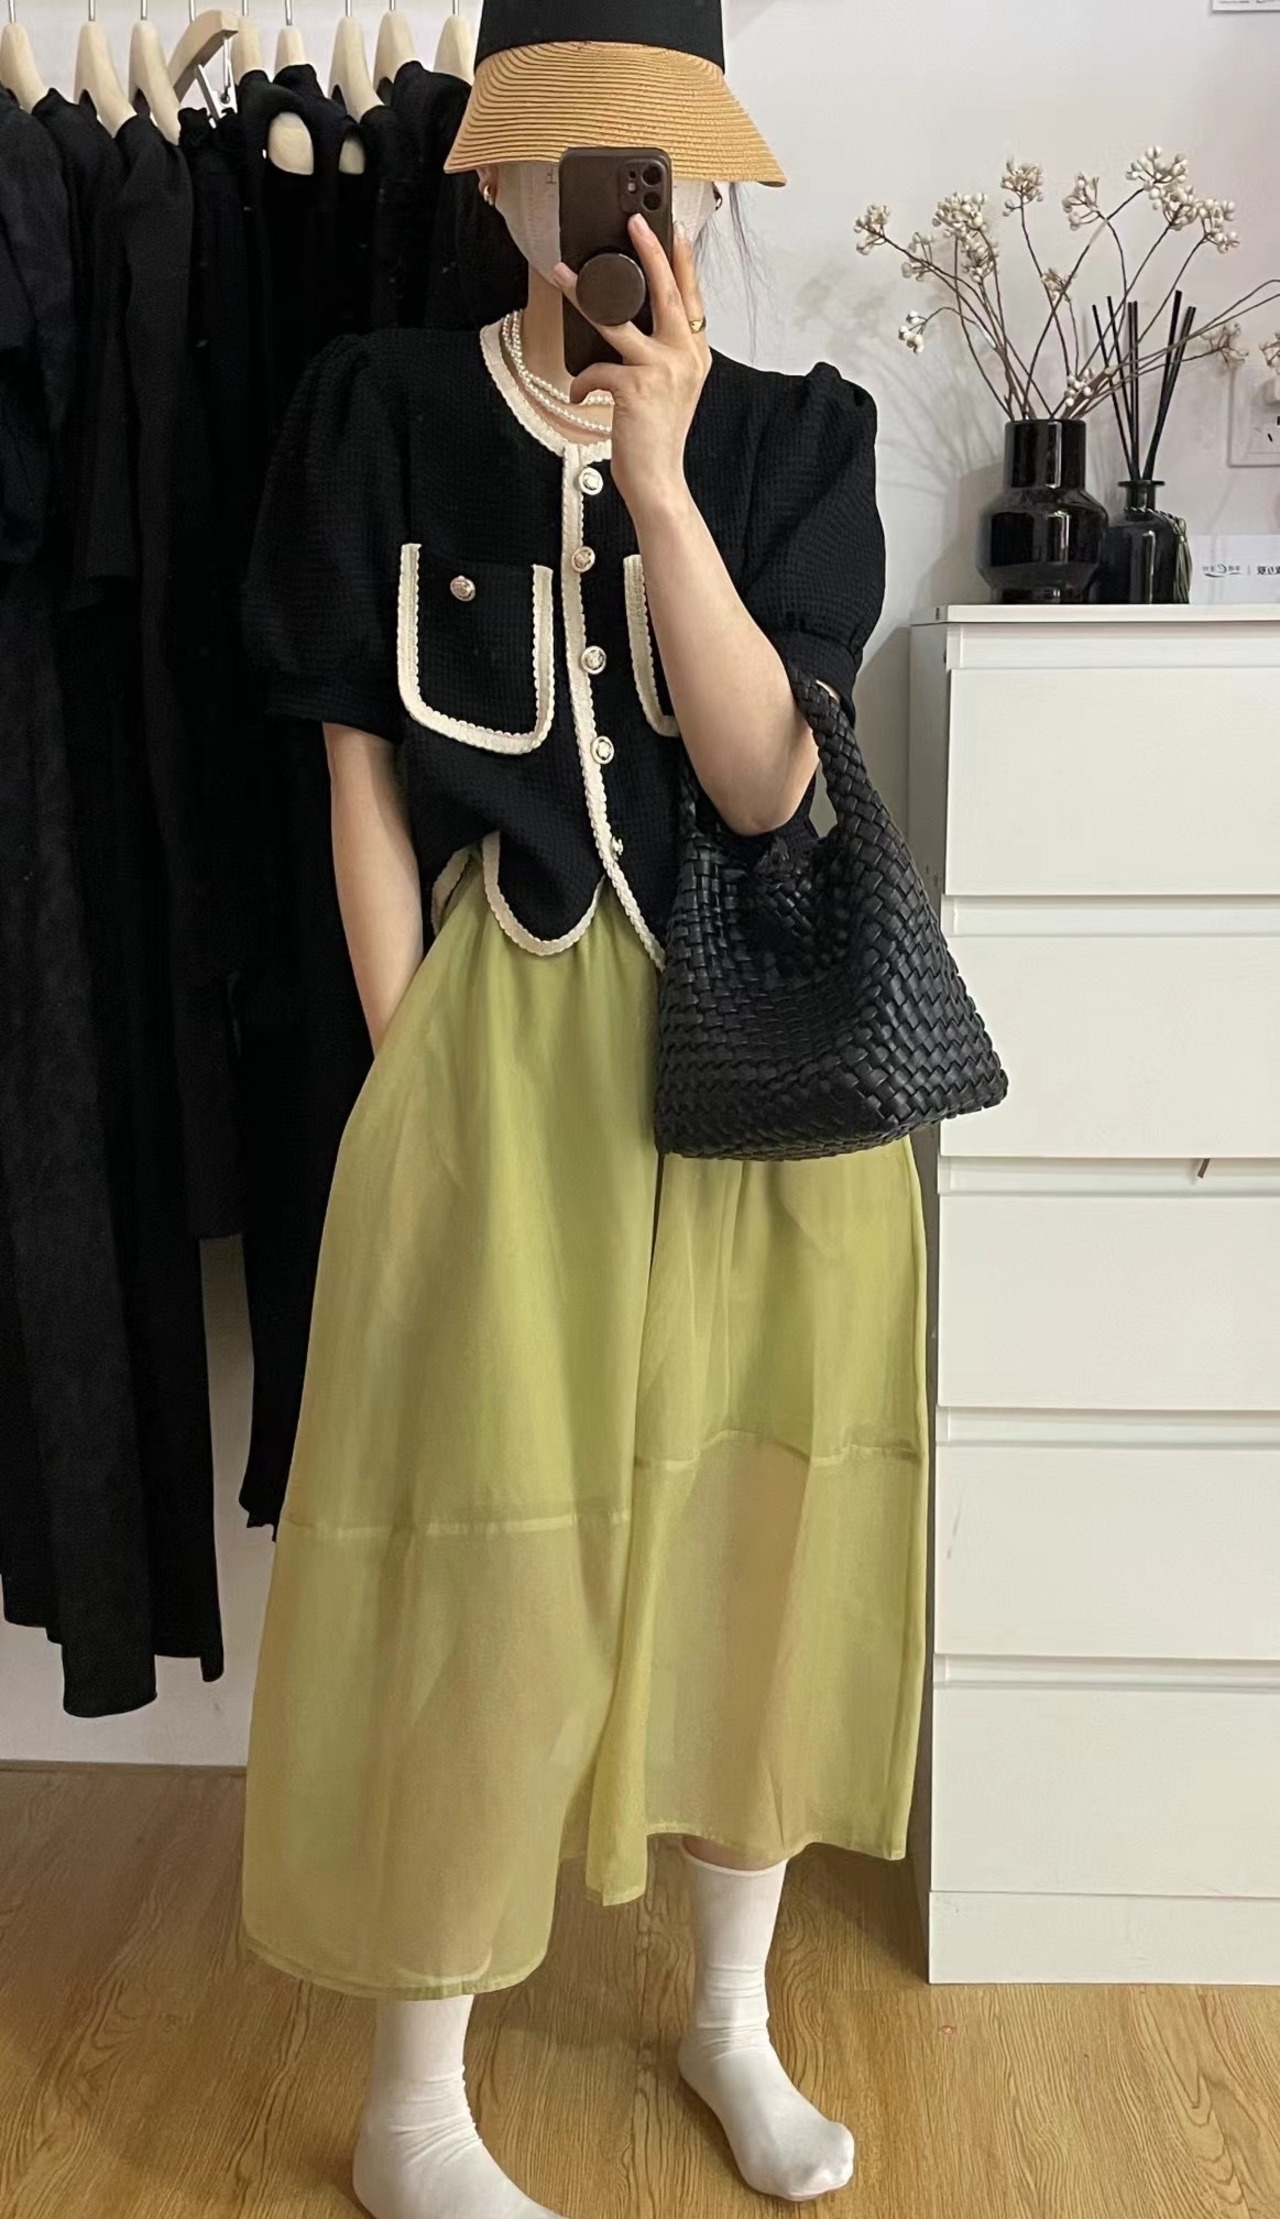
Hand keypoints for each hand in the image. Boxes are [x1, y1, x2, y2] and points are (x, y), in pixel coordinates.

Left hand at [552, 214, 710, 521]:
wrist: (658, 480)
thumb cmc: (657, 437)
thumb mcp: (670, 389)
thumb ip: (661, 354)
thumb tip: (624, 323)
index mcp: (695, 354)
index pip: (691, 296)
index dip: (682, 260)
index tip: (674, 228)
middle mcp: (685, 357)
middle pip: (666, 291)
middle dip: (649, 250)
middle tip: (634, 221)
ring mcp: (663, 371)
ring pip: (619, 320)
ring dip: (585, 296)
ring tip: (564, 276)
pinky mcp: (636, 388)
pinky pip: (598, 368)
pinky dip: (583, 381)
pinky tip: (581, 395)